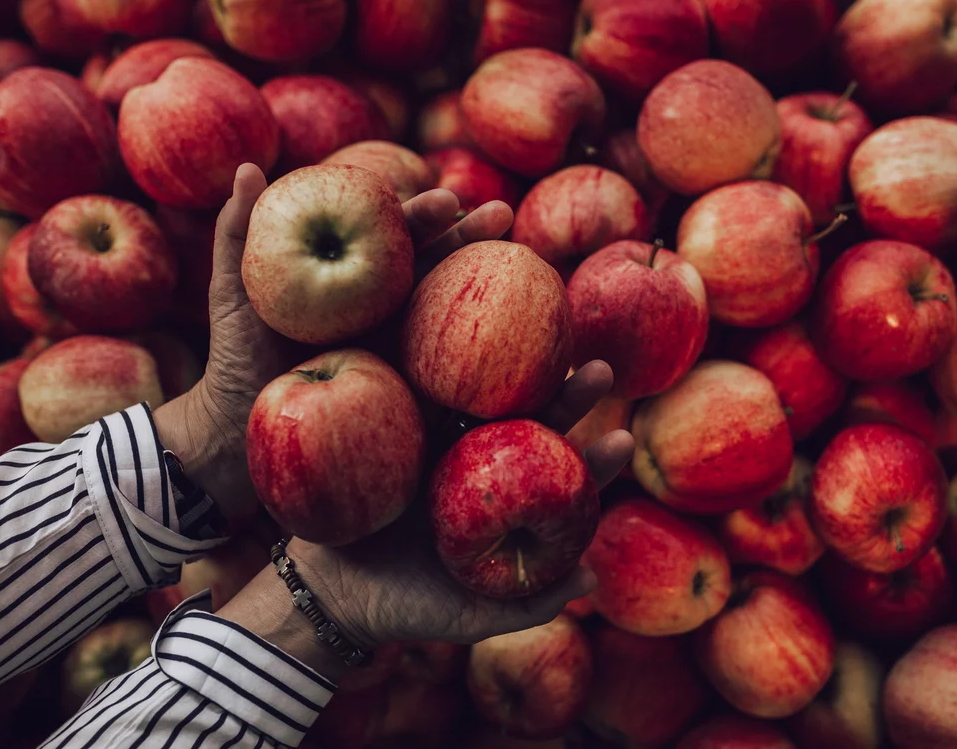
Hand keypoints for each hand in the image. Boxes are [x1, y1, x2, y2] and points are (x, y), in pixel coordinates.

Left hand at [154, 164, 515, 524]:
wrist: (240, 435)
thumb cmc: (238, 358)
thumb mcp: (234, 295)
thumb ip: (240, 236)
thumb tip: (250, 169)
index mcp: (361, 282)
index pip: (399, 240)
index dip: (423, 218)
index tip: (446, 199)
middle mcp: (395, 314)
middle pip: (443, 269)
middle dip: (476, 240)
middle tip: (502, 215)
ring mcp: (411, 356)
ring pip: (464, 319)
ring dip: (505, 297)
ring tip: (532, 270)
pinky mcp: (419, 402)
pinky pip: (468, 386)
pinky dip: (512, 374)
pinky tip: (551, 364)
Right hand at [218, 364, 633, 680]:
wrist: (334, 594)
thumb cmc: (411, 609)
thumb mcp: (472, 615)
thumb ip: (529, 604)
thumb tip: (592, 578)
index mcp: (508, 511)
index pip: (561, 483)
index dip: (594, 463)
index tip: (622, 440)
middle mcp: (484, 472)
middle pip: (535, 428)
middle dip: (570, 398)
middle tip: (600, 371)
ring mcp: (445, 447)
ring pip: (487, 403)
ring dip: (516, 371)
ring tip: (548, 343)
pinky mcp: (403, 433)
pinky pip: (426, 397)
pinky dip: (446, 370)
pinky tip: (470, 341)